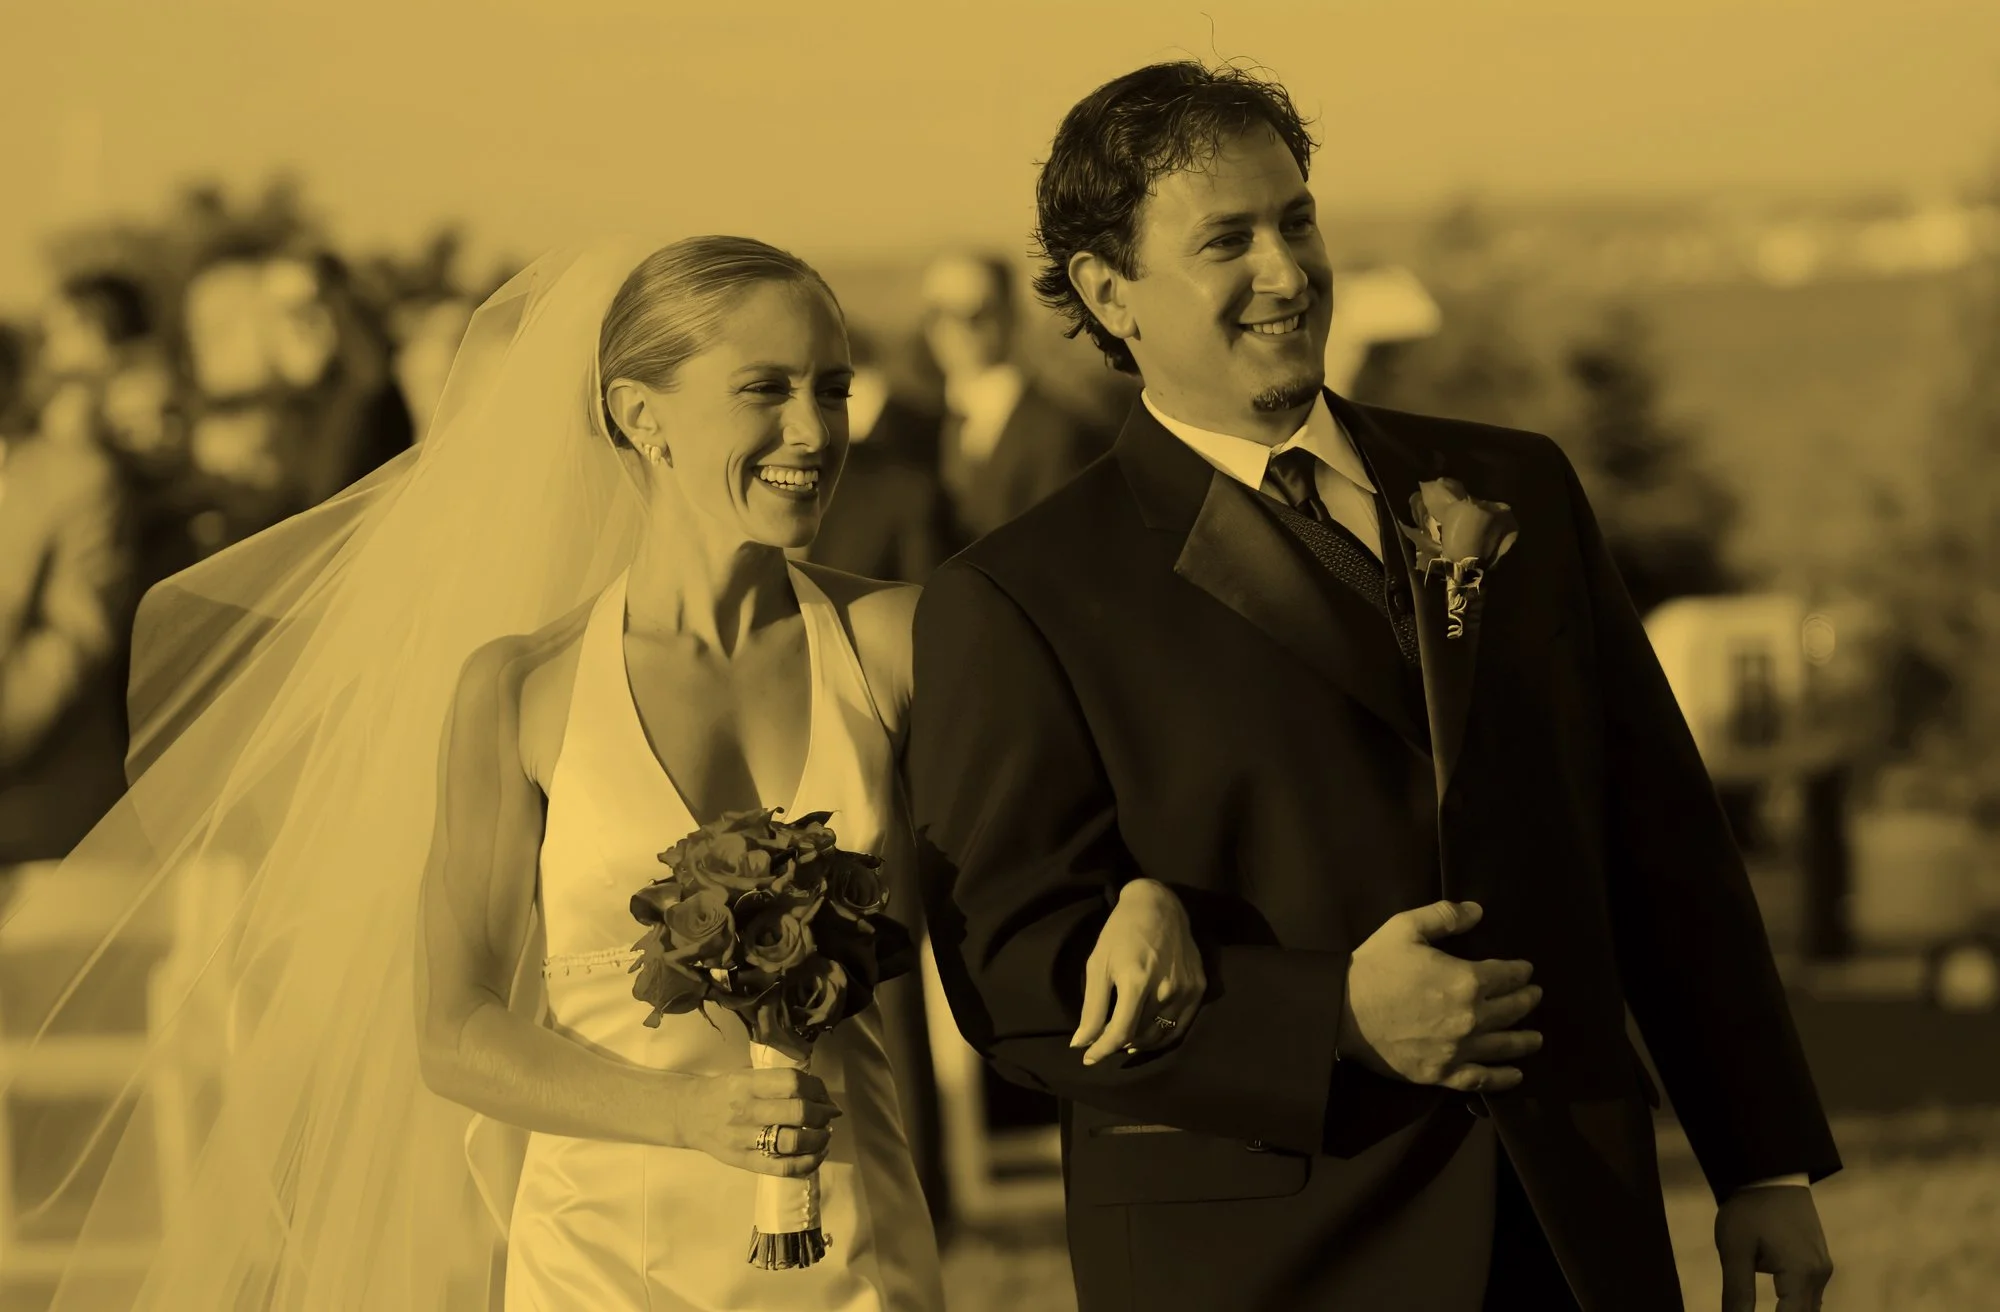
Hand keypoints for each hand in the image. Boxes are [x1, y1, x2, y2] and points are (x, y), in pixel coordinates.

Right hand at [672, 1067, 842, 1177]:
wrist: (689, 1114)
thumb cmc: (724, 1091)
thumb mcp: (747, 1075)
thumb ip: (779, 1081)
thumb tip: (822, 1094)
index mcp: (748, 1084)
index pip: (792, 1083)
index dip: (817, 1089)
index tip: (825, 1096)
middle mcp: (747, 1110)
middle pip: (798, 1112)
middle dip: (823, 1114)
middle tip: (829, 1115)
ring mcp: (744, 1139)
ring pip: (793, 1142)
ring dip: (819, 1139)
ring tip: (825, 1135)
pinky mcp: (744, 1162)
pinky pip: (782, 1168)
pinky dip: (807, 1163)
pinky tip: (817, 1155)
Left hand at [1070, 877, 1206, 1065]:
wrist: (1159, 906)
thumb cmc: (1121, 933)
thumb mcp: (1098, 965)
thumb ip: (1092, 1008)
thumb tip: (1082, 1044)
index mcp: (1136, 981)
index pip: (1120, 1032)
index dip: (1103, 1050)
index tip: (1089, 1059)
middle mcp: (1165, 989)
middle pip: (1140, 1035)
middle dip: (1118, 1044)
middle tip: (1105, 1042)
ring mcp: (1186, 990)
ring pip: (1160, 1034)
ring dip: (1140, 1042)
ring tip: (1125, 1039)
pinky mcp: (1199, 988)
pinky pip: (1180, 1025)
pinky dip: (1162, 1035)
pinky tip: (1147, 1033)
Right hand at [1338, 900, 1542, 1092]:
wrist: (1342, 1012)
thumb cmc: (1374, 967)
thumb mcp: (1405, 928)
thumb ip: (1444, 916)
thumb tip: (1478, 911)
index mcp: (1466, 980)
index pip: (1506, 976)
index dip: (1519, 972)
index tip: (1526, 970)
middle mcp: (1471, 1018)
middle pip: (1512, 1010)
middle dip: (1527, 1000)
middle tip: (1534, 996)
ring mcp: (1458, 1050)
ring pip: (1504, 1046)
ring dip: (1525, 1040)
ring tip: (1536, 1038)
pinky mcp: (1442, 1073)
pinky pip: (1481, 1079)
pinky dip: (1502, 1078)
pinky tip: (1515, 1075)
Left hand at [1715, 1184, 1832, 1310]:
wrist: (1770, 1173)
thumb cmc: (1749, 1209)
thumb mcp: (1735, 1249)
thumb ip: (1737, 1291)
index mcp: (1801, 1273)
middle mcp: (1819, 1275)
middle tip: (1746, 1311)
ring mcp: (1822, 1268)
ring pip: (1809, 1308)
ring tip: (1760, 1308)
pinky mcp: (1818, 1261)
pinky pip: (1809, 1295)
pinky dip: (1793, 1306)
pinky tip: (1777, 1307)